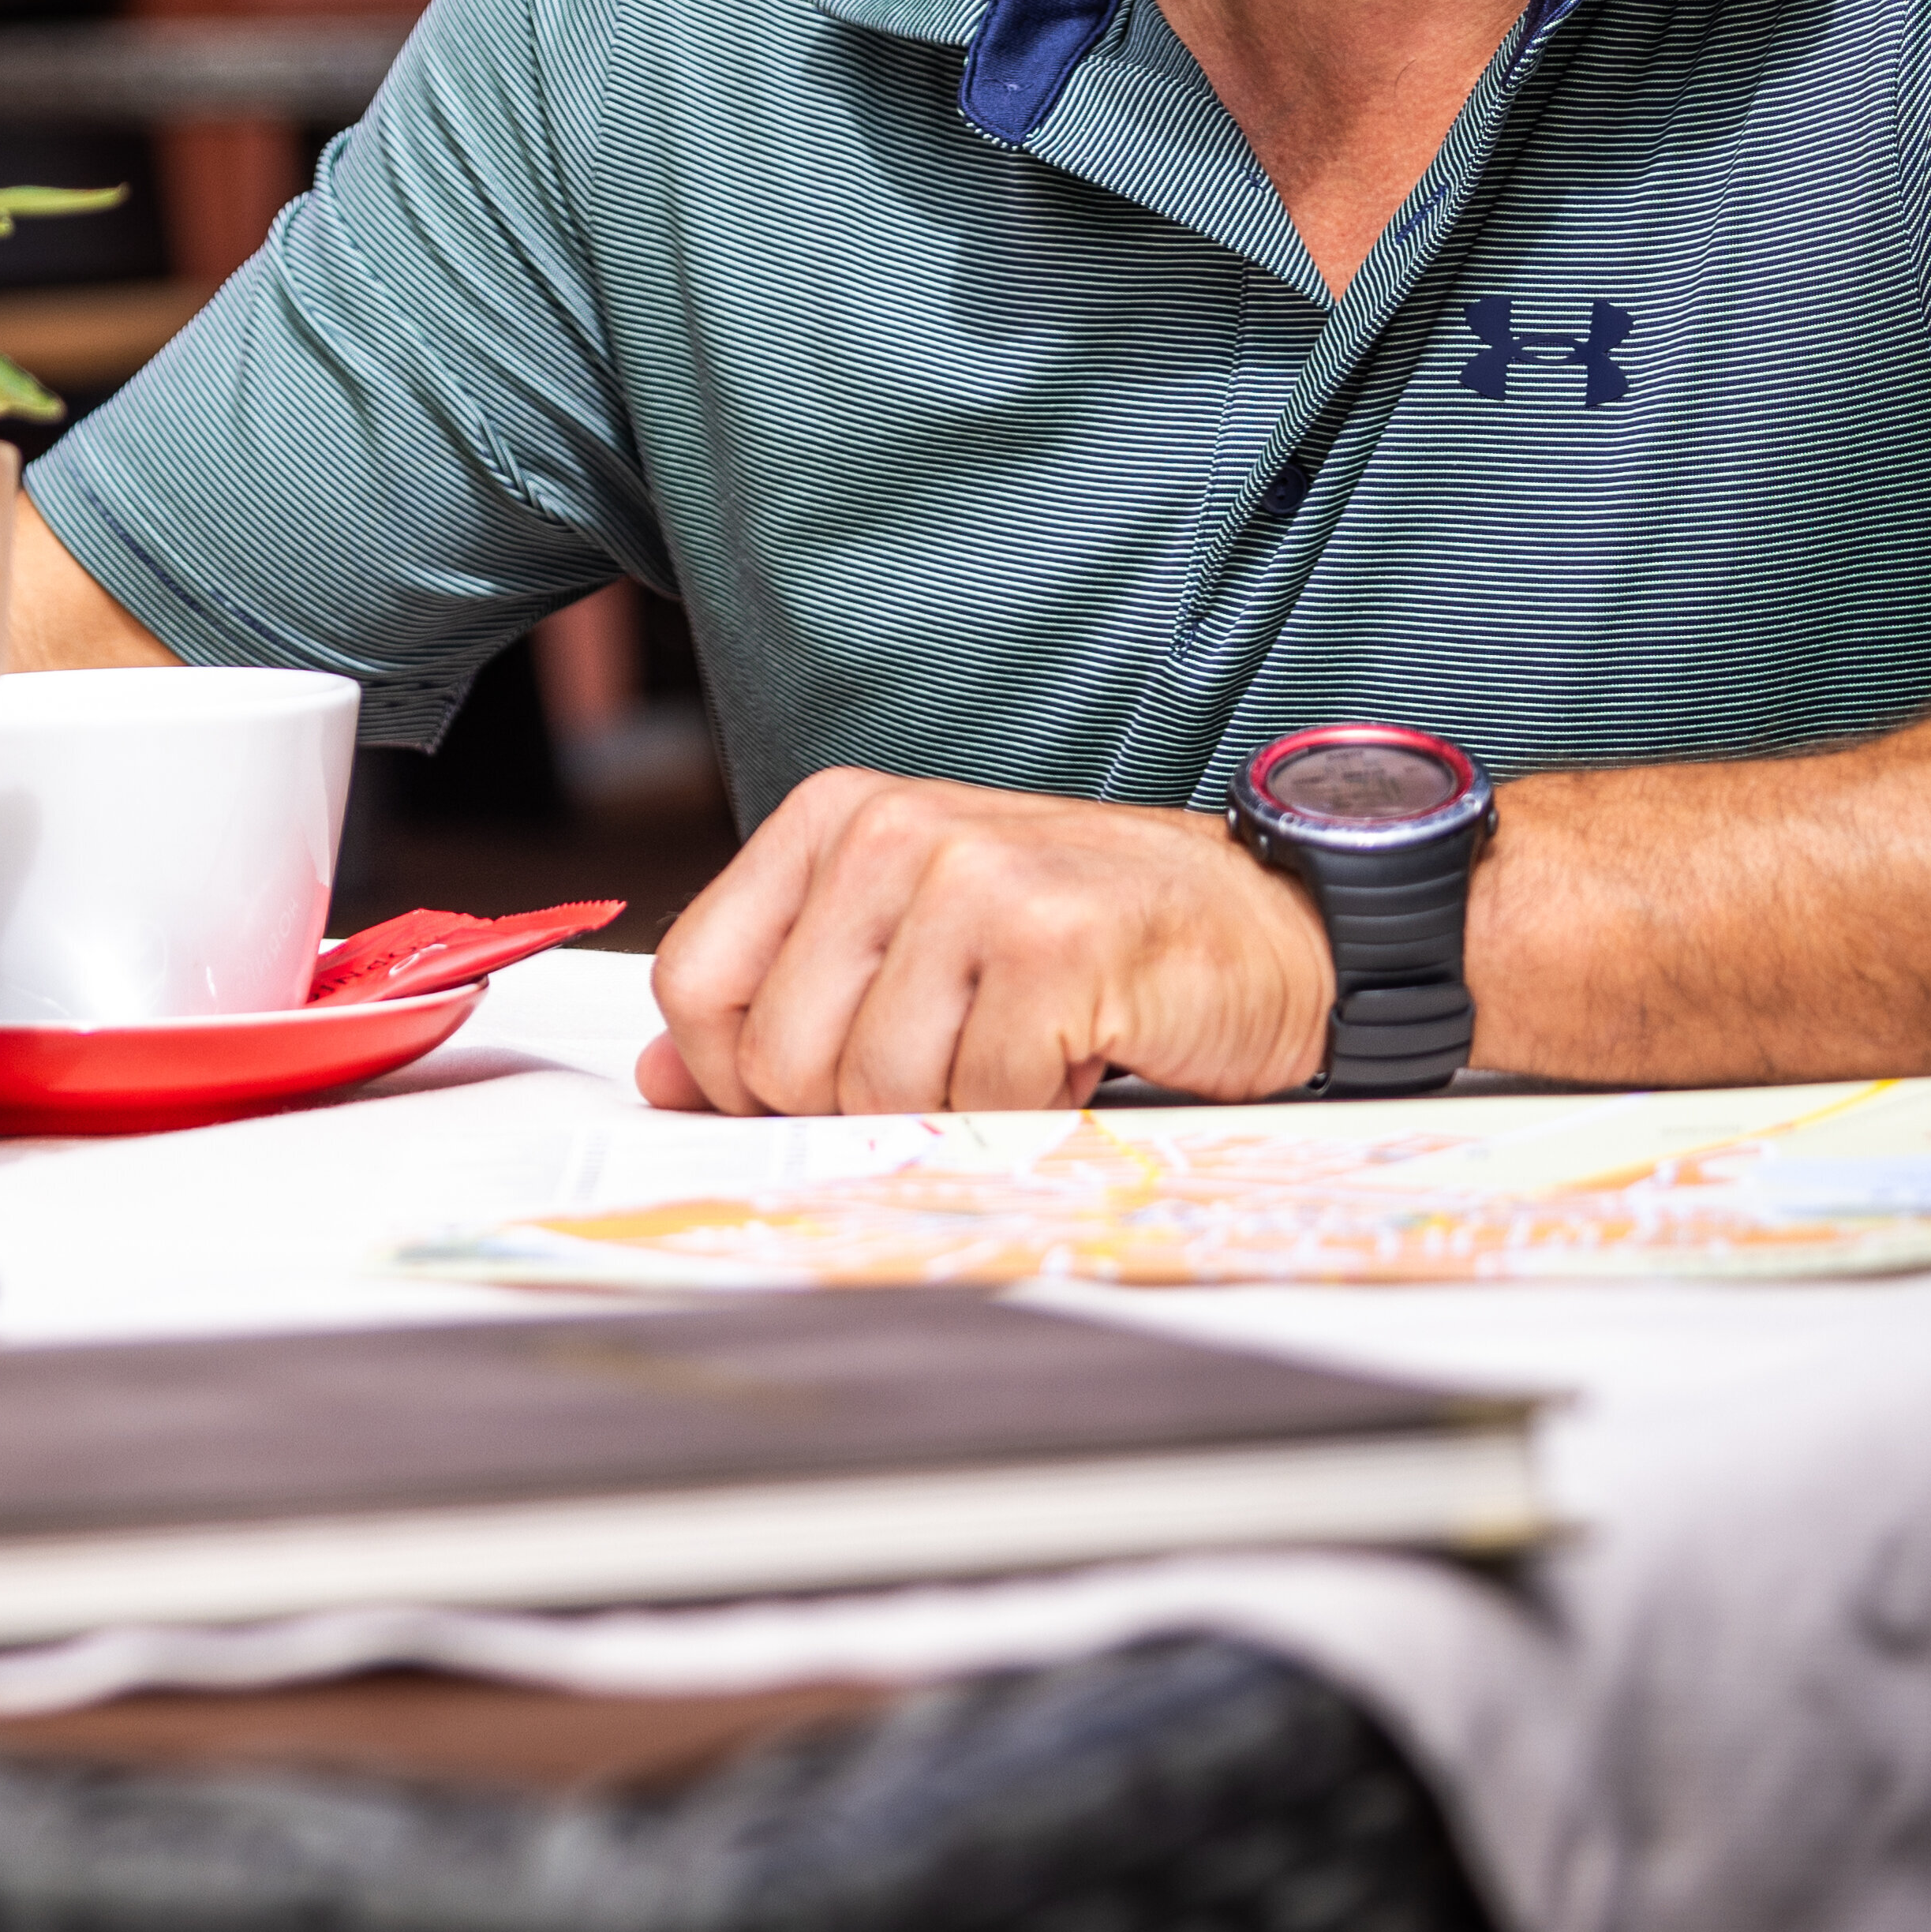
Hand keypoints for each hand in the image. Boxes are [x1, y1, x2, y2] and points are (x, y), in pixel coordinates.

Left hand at [636, 769, 1334, 1112]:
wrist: (1267, 926)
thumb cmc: (1083, 940)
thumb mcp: (907, 944)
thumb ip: (784, 996)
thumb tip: (664, 1078)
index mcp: (832, 820)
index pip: (696, 982)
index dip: (735, 1075)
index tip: (811, 1093)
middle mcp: (890, 831)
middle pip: (780, 1057)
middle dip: (860, 1107)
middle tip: (953, 1066)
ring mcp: (973, 881)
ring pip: (878, 1091)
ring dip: (953, 1111)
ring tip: (1018, 1050)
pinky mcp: (1053, 946)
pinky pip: (981, 1100)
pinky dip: (1029, 1112)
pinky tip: (1077, 1053)